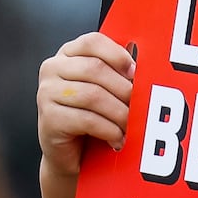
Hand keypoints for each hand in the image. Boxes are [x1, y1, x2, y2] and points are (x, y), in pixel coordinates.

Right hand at [36, 32, 134, 197]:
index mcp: (69, 54)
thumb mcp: (111, 92)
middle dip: (126, 90)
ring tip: (133, 127)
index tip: (138, 74)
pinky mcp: (48, 119)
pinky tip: (118, 140)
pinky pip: (86, 119)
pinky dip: (109, 130)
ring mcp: (46, 93)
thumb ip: (123, 75)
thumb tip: (152, 68)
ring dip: (120, 114)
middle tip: (144, 108)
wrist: (75, 156)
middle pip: (95, 69)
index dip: (119, 55)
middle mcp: (52, 69)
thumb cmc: (98, 118)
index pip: (92, 41)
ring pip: (92, 95)